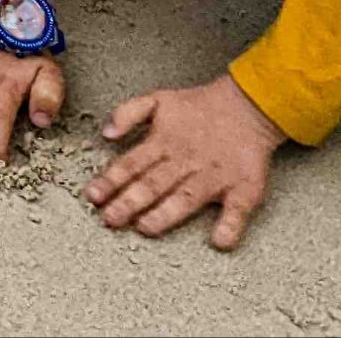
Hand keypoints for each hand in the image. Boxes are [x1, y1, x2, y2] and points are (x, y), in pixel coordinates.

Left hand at [86, 74, 286, 249]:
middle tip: (109, 218)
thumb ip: (128, 113)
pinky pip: (238, 209)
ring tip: (146, 227)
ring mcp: (214, 177)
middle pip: (153, 184)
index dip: (111, 180)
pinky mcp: (243, 187)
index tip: (92, 196)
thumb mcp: (158, 100)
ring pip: (186, 198)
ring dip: (166, 214)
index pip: (131, 164)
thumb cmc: (198, 109)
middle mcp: (186, 162)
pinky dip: (230, 225)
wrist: (248, 106)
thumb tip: (106, 133)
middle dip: (129, 202)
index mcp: (164, 143)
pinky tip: (220, 241)